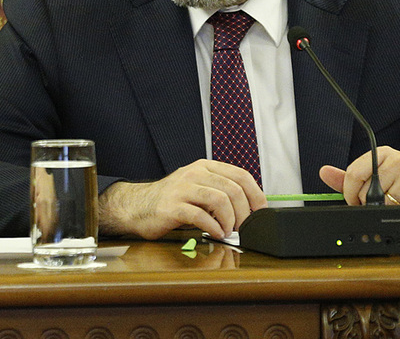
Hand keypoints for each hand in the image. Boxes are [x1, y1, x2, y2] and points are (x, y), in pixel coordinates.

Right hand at [98, 159, 266, 239]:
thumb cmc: (173, 201)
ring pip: (220, 199)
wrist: (138, 206)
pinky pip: (200, 215)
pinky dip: (213, 226)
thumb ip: (220, 191)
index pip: (240, 175)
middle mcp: (194, 173)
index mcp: (205, 166)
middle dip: (244, 212)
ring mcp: (182, 188)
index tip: (261, 211)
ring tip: (228, 231)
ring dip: (230, 220)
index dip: (256, 194)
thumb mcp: (198, 188)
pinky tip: (215, 233)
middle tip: (243, 227)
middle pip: (233, 189)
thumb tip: (251, 207)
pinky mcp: (172, 206)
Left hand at [319, 146, 399, 227]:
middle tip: (383, 201)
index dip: (349, 193)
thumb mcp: (375, 175)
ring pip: (382, 205)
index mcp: (383, 154)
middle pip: (366, 192)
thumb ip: (349, 177)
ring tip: (396, 203)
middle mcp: (399, 162)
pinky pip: (399, 214)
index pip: (354, 174)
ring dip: (385, 211)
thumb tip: (324, 172)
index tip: (354, 200)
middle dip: (369, 203)